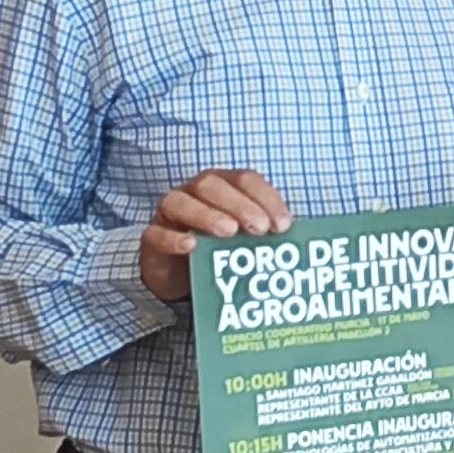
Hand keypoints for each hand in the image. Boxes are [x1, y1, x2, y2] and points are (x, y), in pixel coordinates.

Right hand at [139, 168, 288, 302]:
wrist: (183, 273)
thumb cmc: (222, 247)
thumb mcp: (248, 239)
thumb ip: (267, 233)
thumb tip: (302, 241)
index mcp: (224, 185)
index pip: (246, 179)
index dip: (266, 198)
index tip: (284, 225)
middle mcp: (195, 191)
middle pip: (212, 185)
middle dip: (239, 205)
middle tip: (259, 229)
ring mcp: (169, 212)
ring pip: (180, 202)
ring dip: (206, 215)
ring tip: (229, 232)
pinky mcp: (151, 237)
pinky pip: (156, 233)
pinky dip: (173, 238)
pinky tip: (191, 245)